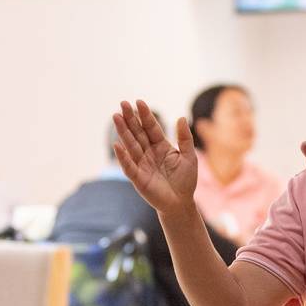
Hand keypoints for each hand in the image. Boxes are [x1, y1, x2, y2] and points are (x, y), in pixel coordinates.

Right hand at [112, 100, 197, 216]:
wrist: (181, 203)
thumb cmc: (185, 180)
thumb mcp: (189, 156)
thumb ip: (185, 138)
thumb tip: (181, 117)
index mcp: (161, 146)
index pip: (151, 127)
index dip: (145, 115)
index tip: (139, 102)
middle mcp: (149, 153)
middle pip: (138, 133)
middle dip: (130, 119)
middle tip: (123, 104)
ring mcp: (142, 165)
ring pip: (131, 145)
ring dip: (123, 132)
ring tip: (116, 117)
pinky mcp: (138, 178)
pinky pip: (129, 166)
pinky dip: (123, 156)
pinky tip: (116, 145)